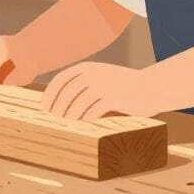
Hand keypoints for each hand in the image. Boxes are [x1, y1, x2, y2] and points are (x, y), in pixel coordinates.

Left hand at [42, 62, 157, 120]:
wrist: (149, 86)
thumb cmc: (121, 85)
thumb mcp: (100, 76)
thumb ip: (83, 82)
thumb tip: (60, 100)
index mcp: (87, 67)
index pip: (60, 80)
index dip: (50, 94)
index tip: (44, 107)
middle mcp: (92, 74)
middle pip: (67, 93)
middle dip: (57, 108)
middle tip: (54, 121)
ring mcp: (103, 85)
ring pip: (78, 104)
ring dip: (70, 116)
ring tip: (66, 126)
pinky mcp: (113, 99)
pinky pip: (93, 111)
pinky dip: (85, 120)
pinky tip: (83, 126)